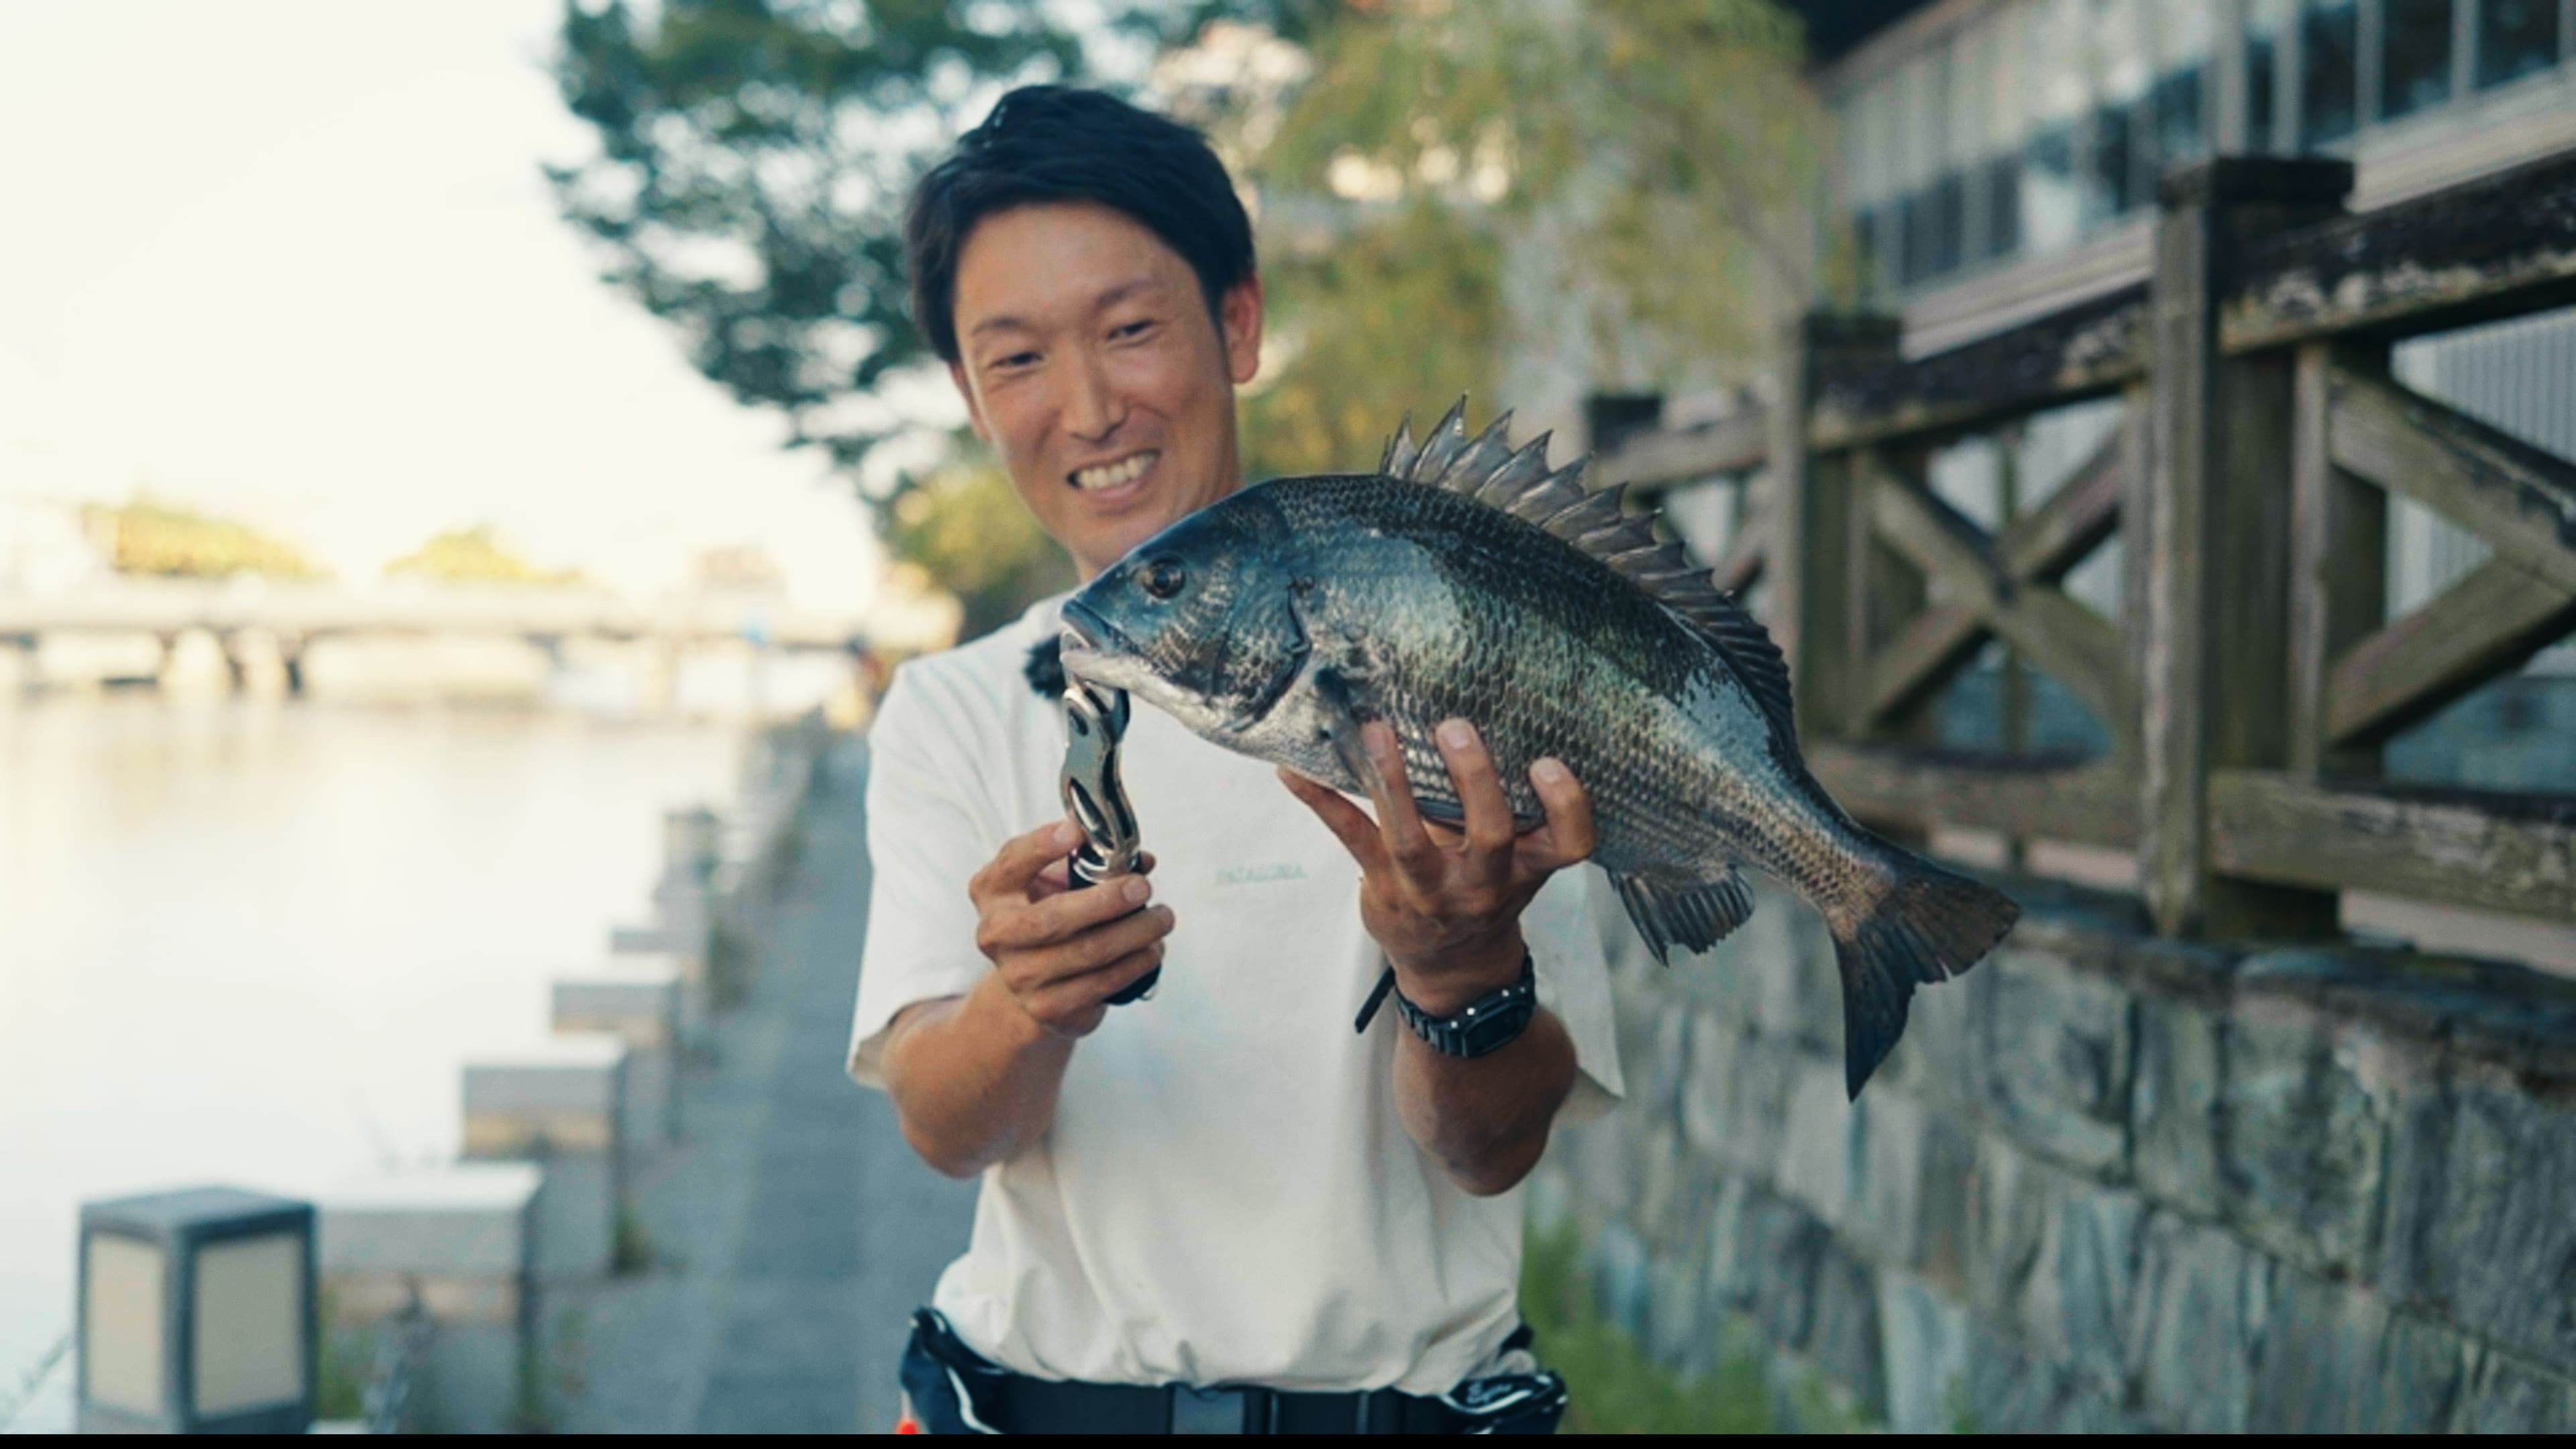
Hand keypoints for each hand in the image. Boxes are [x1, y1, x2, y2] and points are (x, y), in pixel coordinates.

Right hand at [969, 820, 1170, 1039]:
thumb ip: (1088, 861)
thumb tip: (1141, 861)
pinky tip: (1152, 950)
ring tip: (1162, 918)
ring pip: (1087, 952)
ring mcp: (1018, 975)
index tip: (1077, 832)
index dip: (1042, 846)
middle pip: (1053, 918)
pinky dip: (1134, 965)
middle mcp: (997, 933)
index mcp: (993, 891)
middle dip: (1106, 900)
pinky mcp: (1047, 1006)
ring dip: (1134, 933)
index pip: (1012, 863)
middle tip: (1142, 887)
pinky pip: (1100, 984)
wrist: (1029, 980)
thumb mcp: (1054, 880)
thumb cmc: (1047, 914)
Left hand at [1280, 718, 1594, 1014]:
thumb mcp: (1514, 856)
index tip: (1547, 762)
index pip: (1570, 842)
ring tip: (1373, 732)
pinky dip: (1322, 800)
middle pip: (1491, 834)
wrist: (1453, 964)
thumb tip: (1475, 708)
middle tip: (1454, 727)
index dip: (1565, 804)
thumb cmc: (1485, 885)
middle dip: (1474, 780)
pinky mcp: (1384, 889)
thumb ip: (1507, 802)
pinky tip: (1293, 770)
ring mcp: (1431, 890)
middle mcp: (1484, 882)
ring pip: (1411, 839)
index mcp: (1527, 866)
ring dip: (1391, 782)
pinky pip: (1352, 838)